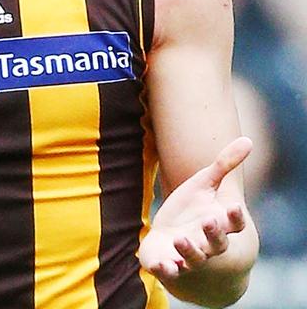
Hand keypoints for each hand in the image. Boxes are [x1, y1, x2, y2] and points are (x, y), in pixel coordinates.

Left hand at [140, 137, 252, 280]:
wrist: (167, 239)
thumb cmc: (189, 209)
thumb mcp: (203, 184)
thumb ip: (224, 165)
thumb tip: (248, 140)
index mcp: (219, 224)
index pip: (235, 225)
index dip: (235, 217)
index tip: (233, 205)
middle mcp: (208, 244)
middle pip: (218, 244)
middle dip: (215, 234)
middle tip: (209, 221)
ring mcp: (189, 257)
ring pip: (195, 258)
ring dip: (189, 250)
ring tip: (181, 239)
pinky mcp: (169, 264)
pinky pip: (170, 270)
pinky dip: (166, 269)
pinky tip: (162, 265)